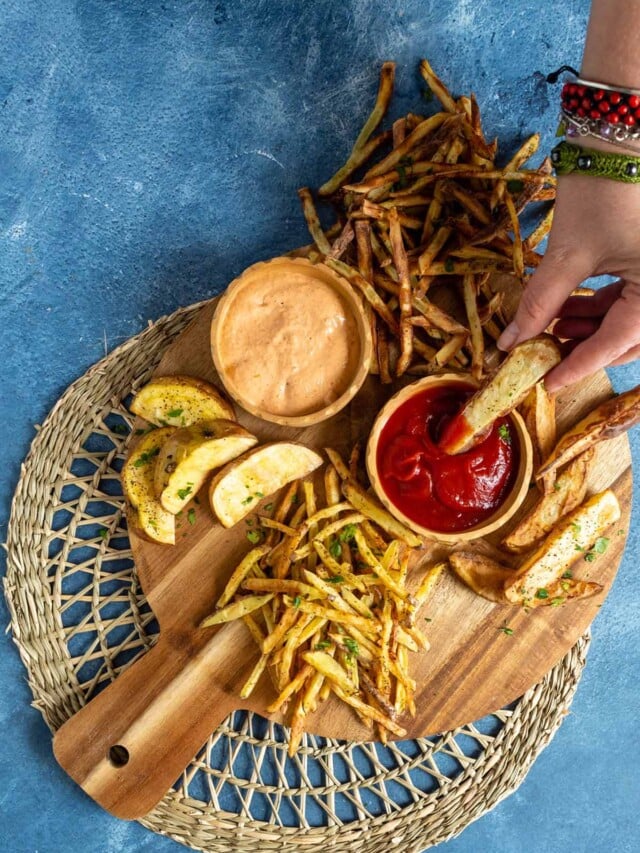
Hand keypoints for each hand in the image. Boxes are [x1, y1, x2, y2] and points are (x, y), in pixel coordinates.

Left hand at [497, 169, 639, 391]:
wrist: (618, 133)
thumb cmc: (602, 188)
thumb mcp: (568, 254)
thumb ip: (540, 303)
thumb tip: (510, 342)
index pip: (618, 342)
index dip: (579, 366)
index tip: (546, 384)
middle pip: (631, 339)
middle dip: (588, 350)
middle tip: (546, 356)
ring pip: (630, 321)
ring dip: (591, 329)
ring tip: (551, 328)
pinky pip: (631, 299)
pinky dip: (600, 308)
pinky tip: (566, 309)